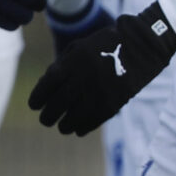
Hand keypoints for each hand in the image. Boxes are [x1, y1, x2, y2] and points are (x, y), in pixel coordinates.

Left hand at [28, 1, 175, 135]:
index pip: (48, 84)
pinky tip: (77, 130)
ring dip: (65, 125)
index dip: (38, 97)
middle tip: (45, 120)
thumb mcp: (80, 47)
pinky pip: (95, 119)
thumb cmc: (105, 45)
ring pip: (76, 115)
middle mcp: (85, 77)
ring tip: (61, 127)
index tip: (33, 106)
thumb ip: (62, 64)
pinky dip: (84, 127)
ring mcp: (100, 90)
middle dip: (48, 115)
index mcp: (74, 61)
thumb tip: (45, 86)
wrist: (142, 45)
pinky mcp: (115, 101)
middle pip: (59, 103)